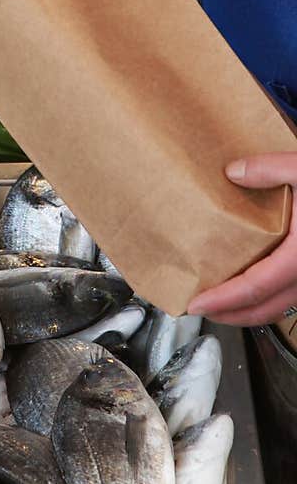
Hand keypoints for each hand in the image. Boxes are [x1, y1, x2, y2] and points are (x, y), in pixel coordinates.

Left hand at [187, 154, 296, 324]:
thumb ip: (271, 169)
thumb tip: (232, 172)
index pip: (254, 287)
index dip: (222, 300)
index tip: (196, 304)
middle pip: (265, 309)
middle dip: (230, 315)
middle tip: (201, 310)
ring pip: (282, 307)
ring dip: (250, 309)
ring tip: (223, 300)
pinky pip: (294, 296)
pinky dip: (270, 297)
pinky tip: (257, 284)